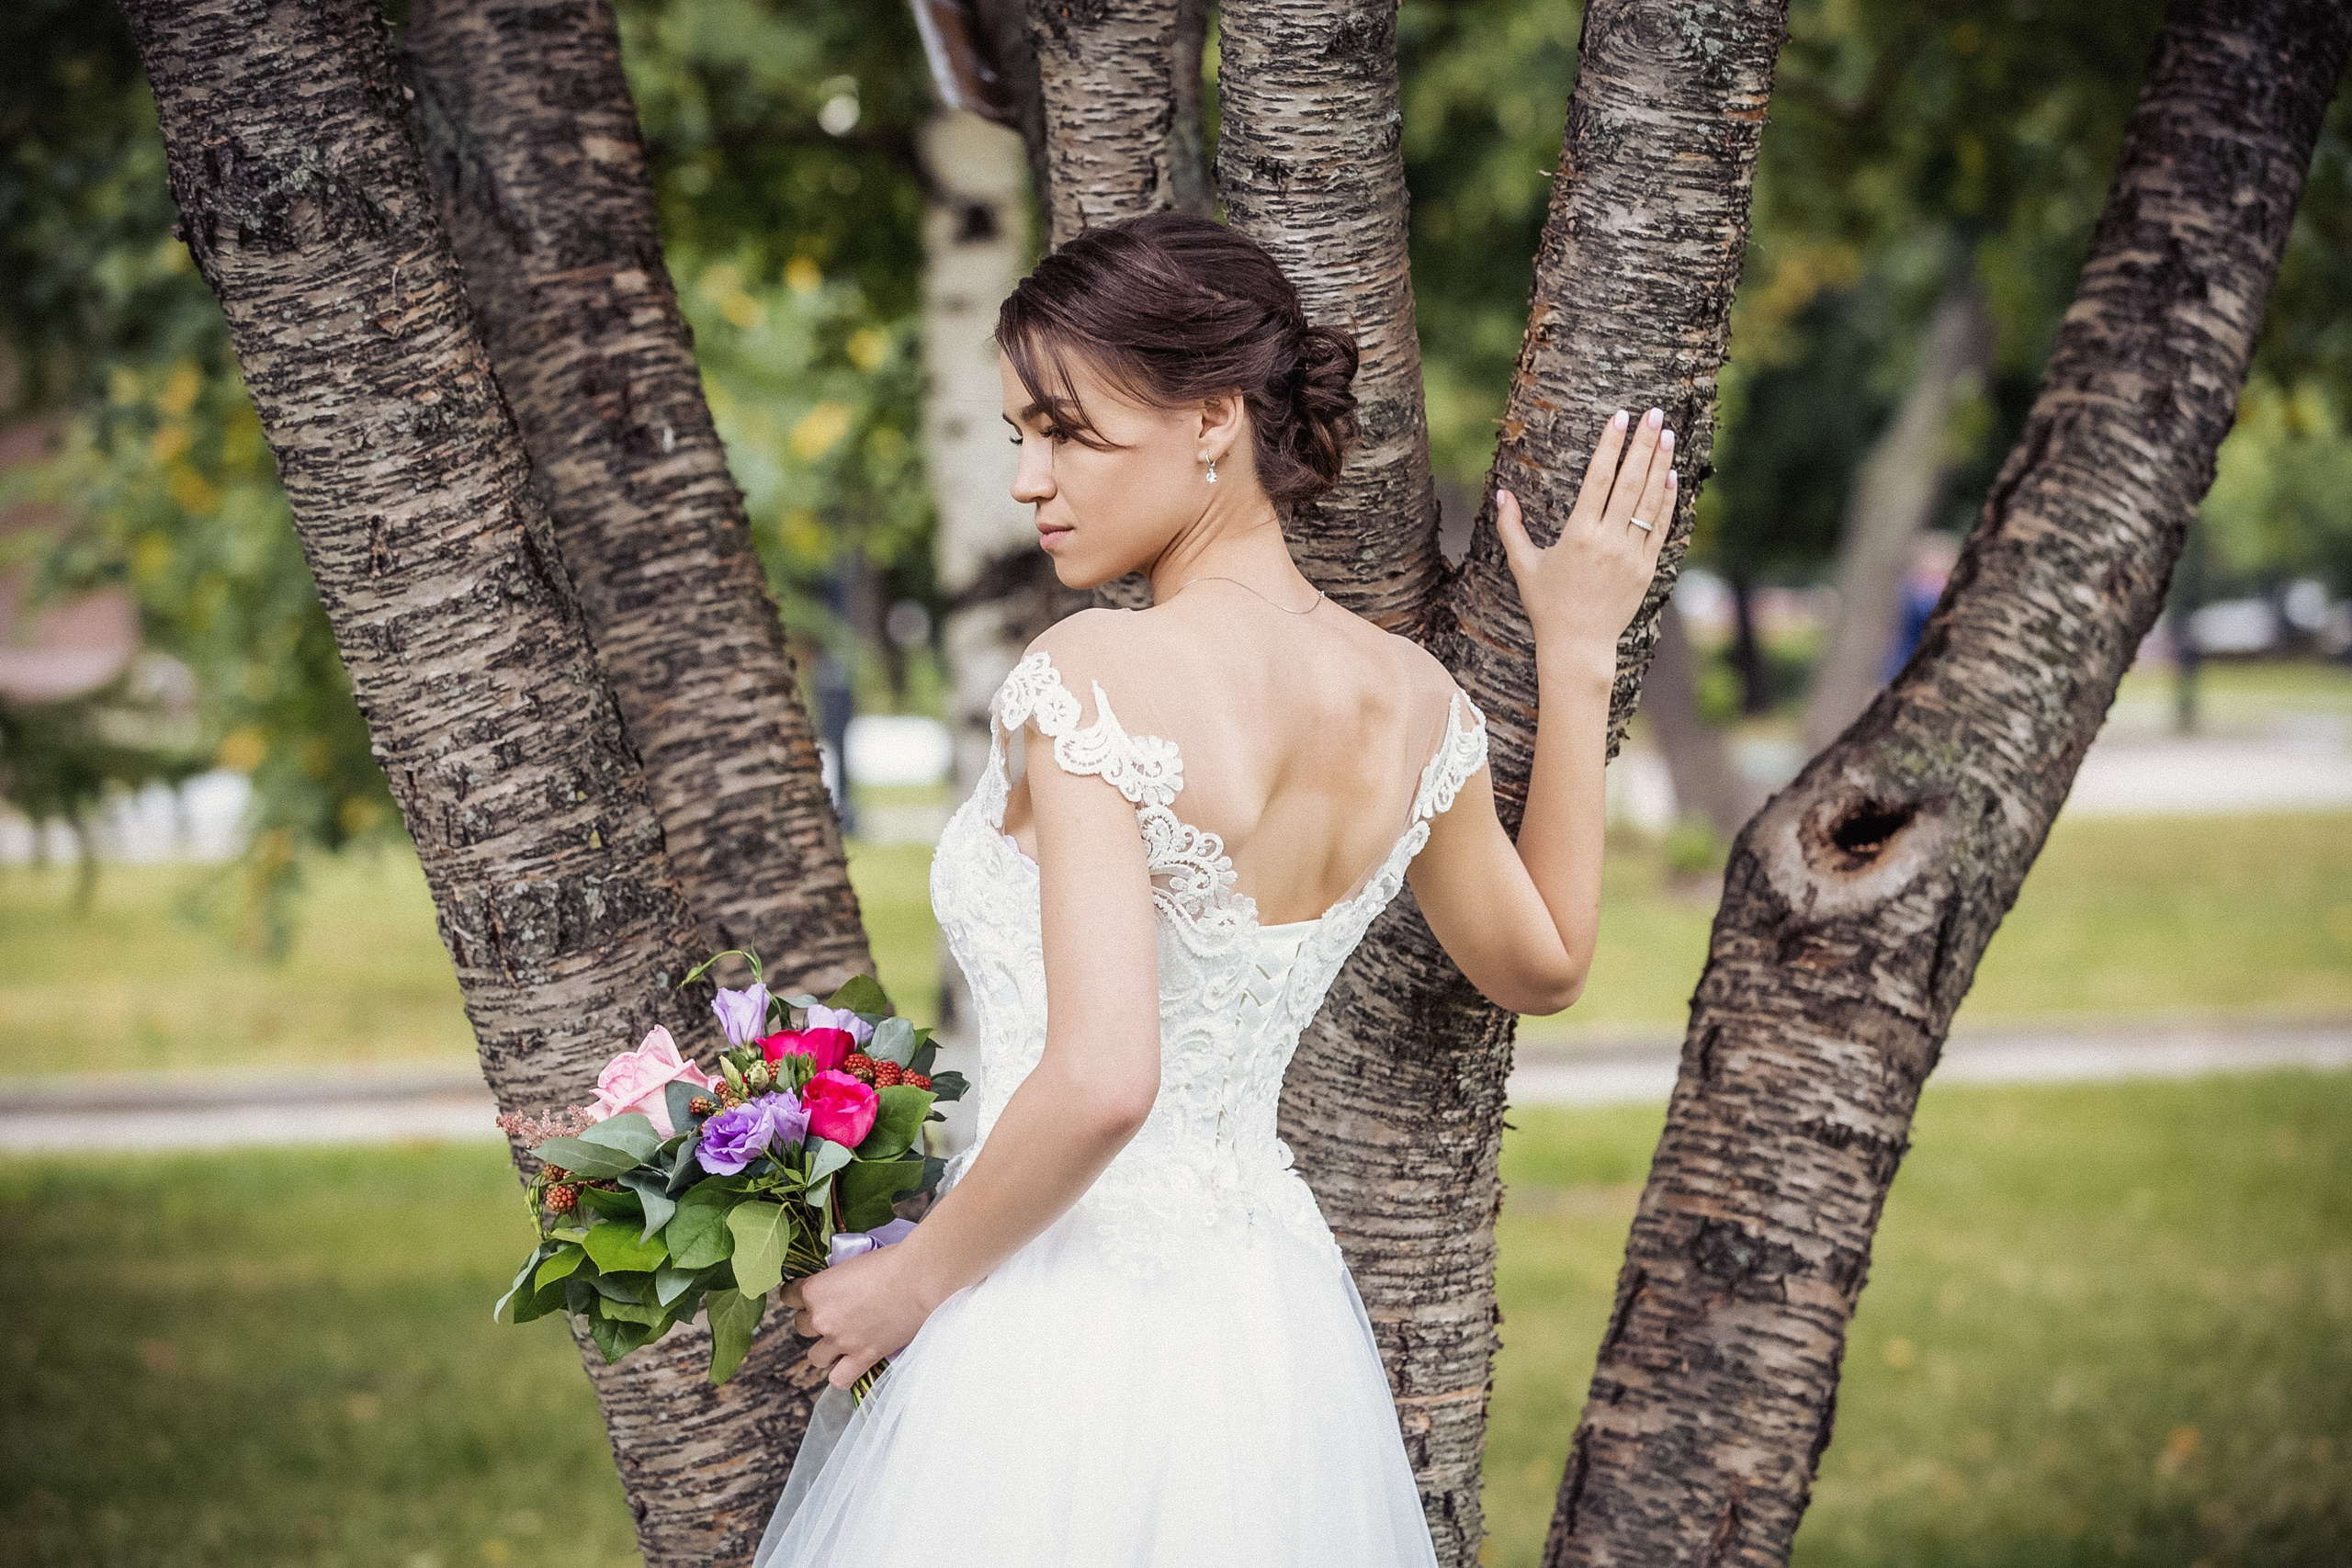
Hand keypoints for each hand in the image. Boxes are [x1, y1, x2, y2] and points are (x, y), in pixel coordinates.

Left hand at [780, 1243, 935, 1389]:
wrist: (919, 1277)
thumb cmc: (892, 1261)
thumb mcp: (852, 1262)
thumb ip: (836, 1279)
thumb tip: (837, 1286)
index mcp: (815, 1290)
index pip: (789, 1296)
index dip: (800, 1295)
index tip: (814, 1294)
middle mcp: (821, 1318)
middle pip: (801, 1327)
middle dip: (816, 1321)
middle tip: (838, 1314)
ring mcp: (841, 1340)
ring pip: (815, 1356)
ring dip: (827, 1348)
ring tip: (844, 1339)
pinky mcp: (863, 1356)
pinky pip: (839, 1378)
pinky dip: (842, 1374)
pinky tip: (851, 1364)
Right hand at [1495, 406, 1674, 652]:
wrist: (1579, 645)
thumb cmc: (1547, 605)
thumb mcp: (1523, 566)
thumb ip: (1511, 528)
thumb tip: (1501, 493)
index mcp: (1578, 535)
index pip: (1599, 478)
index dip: (1611, 445)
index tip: (1621, 417)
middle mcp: (1609, 541)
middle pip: (1630, 482)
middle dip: (1642, 444)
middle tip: (1653, 413)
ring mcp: (1632, 554)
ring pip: (1650, 500)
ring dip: (1660, 464)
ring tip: (1665, 434)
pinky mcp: (1647, 567)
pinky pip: (1661, 526)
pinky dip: (1667, 500)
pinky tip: (1671, 475)